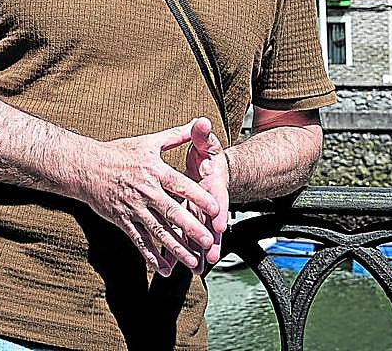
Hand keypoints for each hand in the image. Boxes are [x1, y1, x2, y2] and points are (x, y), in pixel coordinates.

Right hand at [77, 119, 220, 276]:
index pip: (180, 185)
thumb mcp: (147, 141)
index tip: (217, 209)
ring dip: (176, 248)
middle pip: (171, 212)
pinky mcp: (122, 220)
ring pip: (158, 231)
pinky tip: (165, 269)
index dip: (199, 197)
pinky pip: (139, 241)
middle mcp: (144, 190)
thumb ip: (176, 136)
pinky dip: (151, 257)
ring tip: (193, 261)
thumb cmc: (118, 153)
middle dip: (191, 228)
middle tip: (208, 241)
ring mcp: (133, 208)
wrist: (85, 167)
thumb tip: (198, 123)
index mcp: (153, 170)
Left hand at [184, 117, 229, 268]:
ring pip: (200, 235)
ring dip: (197, 251)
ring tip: (196, 268)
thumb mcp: (206, 143)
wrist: (214, 171)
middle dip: (212, 240)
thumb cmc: (207, 157)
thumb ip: (202, 135)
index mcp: (213, 184)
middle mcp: (210, 203)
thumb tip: (201, 121)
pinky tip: (173, 266)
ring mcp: (201, 214)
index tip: (218, 222)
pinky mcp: (191, 221)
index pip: (217, 197)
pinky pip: (185, 239)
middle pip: (211, 224)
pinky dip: (179, 251)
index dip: (218, 210)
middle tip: (211, 255)